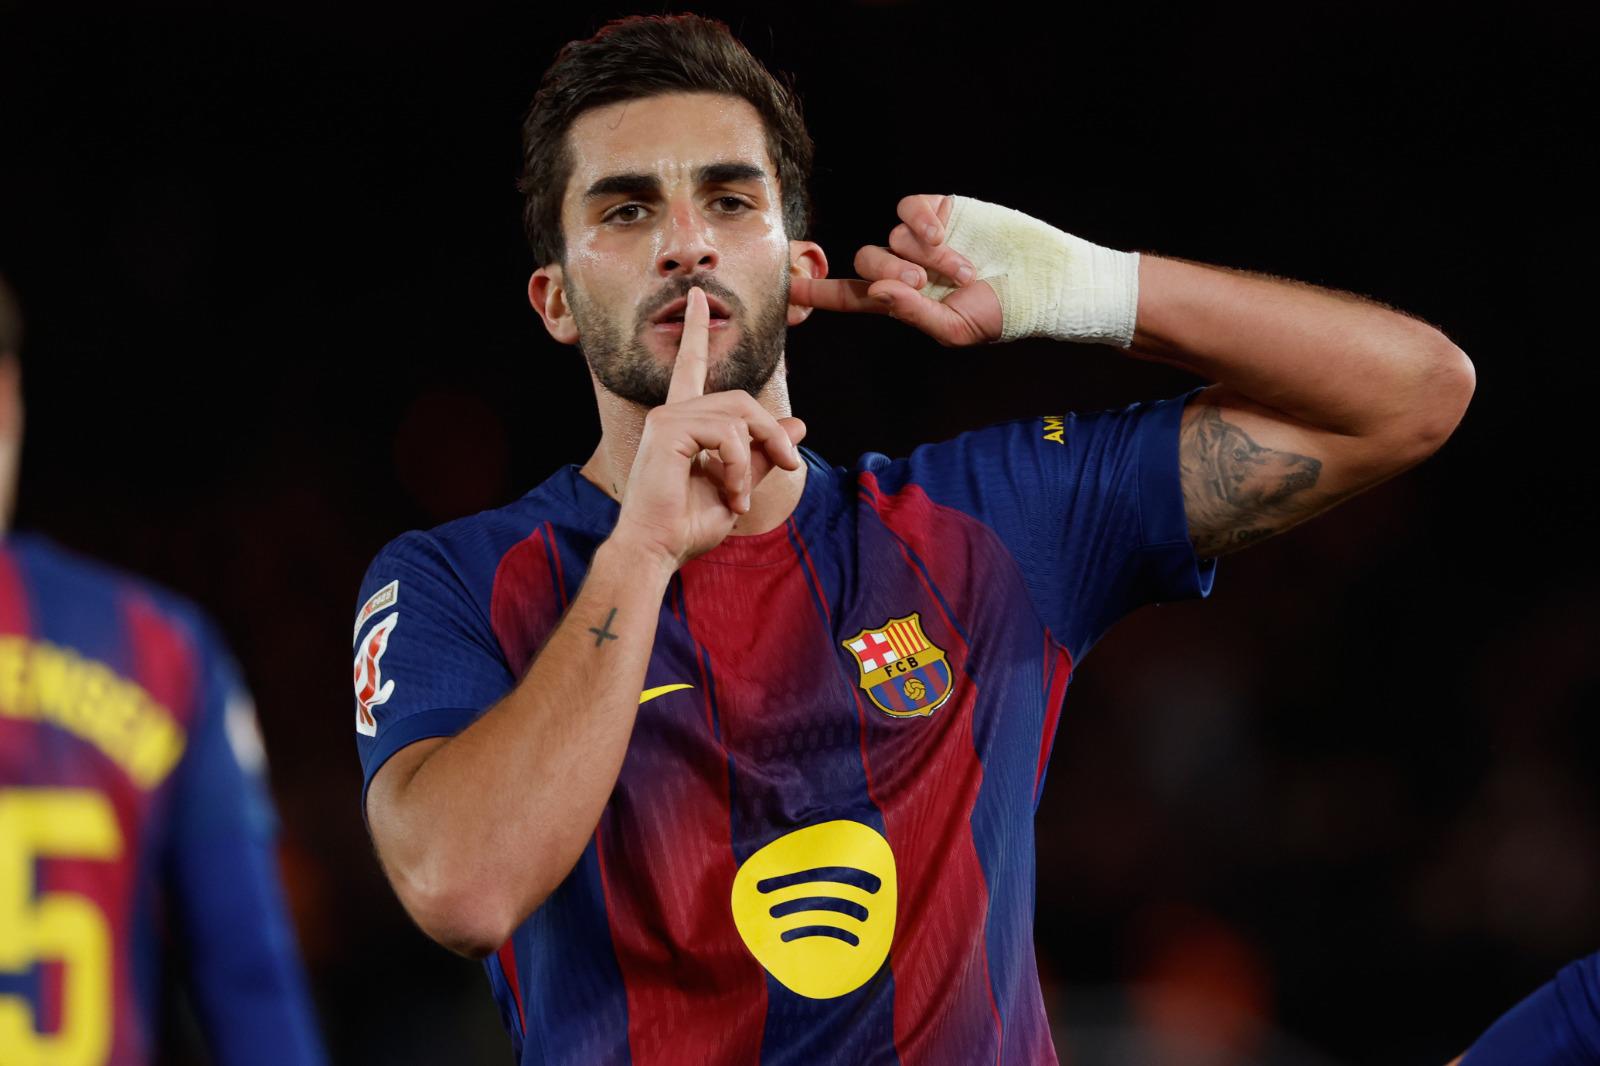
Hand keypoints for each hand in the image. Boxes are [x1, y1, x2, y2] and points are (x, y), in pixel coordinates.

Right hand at [610, 287, 806, 572]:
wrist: (658, 551)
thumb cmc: (688, 526)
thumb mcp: (738, 485)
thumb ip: (763, 454)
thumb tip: (797, 424)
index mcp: (681, 422)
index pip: (691, 367)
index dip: (696, 331)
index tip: (699, 298)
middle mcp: (671, 413)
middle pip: (740, 400)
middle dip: (772, 432)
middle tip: (791, 466)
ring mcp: (667, 419)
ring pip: (738, 416)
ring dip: (754, 460)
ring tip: (741, 498)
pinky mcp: (669, 431)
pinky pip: (727, 435)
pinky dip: (738, 468)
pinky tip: (731, 496)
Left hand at [789, 194, 1002, 345]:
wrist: (1040, 280)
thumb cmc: (1001, 313)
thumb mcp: (955, 328)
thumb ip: (912, 312)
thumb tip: (875, 292)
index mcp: (904, 301)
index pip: (853, 296)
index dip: (819, 293)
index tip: (788, 290)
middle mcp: (906, 267)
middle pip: (867, 261)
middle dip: (891, 274)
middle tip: (924, 284)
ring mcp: (921, 238)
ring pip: (893, 238)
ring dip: (926, 256)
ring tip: (963, 271)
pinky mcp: (939, 210)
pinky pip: (909, 209)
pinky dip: (921, 222)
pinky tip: (942, 233)